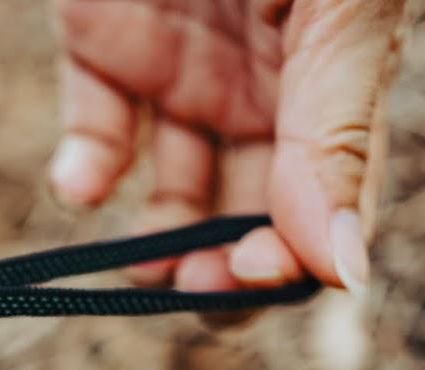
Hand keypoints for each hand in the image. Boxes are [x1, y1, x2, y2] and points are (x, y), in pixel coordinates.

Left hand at [49, 0, 405, 293]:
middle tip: (194, 287)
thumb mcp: (337, 7)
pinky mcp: (103, 43)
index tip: (250, 273)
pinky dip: (86, 172)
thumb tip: (343, 273)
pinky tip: (81, 186)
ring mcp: (184, 68)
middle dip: (225, 269)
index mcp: (339, 76)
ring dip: (161, 244)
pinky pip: (95, 129)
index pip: (330, 203)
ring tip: (143, 264)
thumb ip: (337, 129)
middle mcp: (264, 86)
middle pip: (251, 215)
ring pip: (175, 191)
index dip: (295, 258)